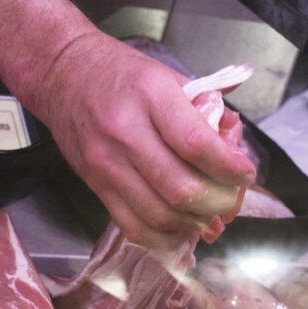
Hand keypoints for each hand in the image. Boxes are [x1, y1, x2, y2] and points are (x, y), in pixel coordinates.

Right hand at [32, 33, 257, 248]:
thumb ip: (205, 108)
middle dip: (218, 202)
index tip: (245, 173)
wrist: (62, 74)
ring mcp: (107, 163)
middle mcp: (126, 132)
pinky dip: (164, 236)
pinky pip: (134, 226)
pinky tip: (180, 225)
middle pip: (182, 189)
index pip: (198, 145)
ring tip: (208, 213)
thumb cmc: (119, 73)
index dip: (230, 168)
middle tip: (231, 197)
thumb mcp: (167, 76)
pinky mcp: (95, 185)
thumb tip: (235, 145)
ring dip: (194, 223)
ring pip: (160, 215)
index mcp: (151, 96)